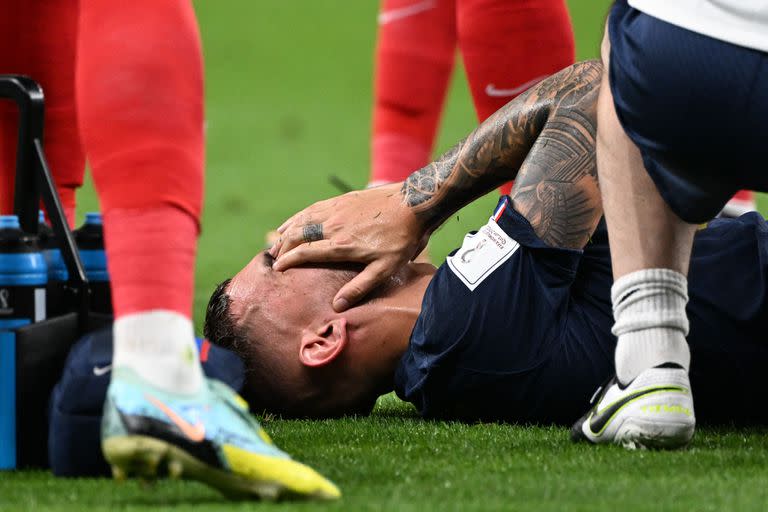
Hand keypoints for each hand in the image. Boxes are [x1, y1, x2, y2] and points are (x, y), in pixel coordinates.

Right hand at [270, 183, 427, 310]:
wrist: (413, 203)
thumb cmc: (401, 239)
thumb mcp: (385, 269)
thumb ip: (359, 287)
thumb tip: (337, 305)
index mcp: (341, 245)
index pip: (305, 253)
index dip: (287, 261)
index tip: (276, 269)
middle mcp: (333, 226)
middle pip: (298, 235)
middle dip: (282, 247)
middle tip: (273, 258)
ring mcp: (336, 210)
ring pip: (303, 220)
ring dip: (287, 231)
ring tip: (277, 241)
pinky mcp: (342, 200)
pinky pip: (313, 208)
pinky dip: (299, 216)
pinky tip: (295, 220)